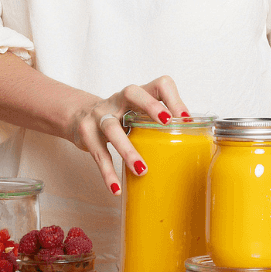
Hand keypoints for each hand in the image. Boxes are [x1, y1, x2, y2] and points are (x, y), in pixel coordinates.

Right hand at [69, 76, 189, 196]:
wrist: (79, 117)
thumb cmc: (120, 117)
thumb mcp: (138, 113)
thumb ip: (159, 122)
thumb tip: (191, 141)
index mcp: (138, 94)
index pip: (159, 84)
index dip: (173, 98)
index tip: (184, 117)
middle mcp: (118, 99)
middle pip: (132, 92)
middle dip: (150, 106)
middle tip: (166, 122)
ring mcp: (100, 114)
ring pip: (112, 127)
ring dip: (127, 149)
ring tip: (142, 169)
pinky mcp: (86, 133)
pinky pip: (98, 153)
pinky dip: (107, 172)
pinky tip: (116, 187)